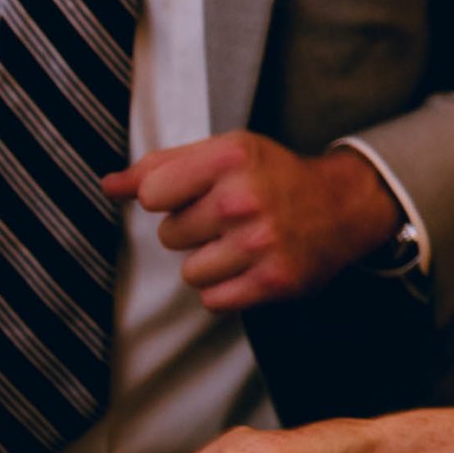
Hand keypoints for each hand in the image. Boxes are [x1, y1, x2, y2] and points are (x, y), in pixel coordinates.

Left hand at [103, 135, 402, 311]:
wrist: (344, 206)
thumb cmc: (275, 177)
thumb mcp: (226, 152)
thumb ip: (163, 165)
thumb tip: (109, 185)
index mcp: (231, 157)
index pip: (152, 193)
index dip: (171, 196)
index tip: (199, 192)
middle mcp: (244, 198)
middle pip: (170, 235)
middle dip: (196, 229)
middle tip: (232, 217)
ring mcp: (259, 242)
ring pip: (190, 272)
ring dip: (212, 262)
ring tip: (243, 243)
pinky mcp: (272, 279)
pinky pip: (213, 299)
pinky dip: (229, 288)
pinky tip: (252, 265)